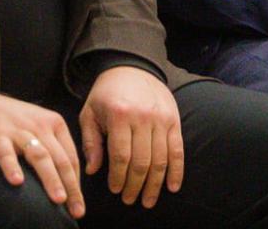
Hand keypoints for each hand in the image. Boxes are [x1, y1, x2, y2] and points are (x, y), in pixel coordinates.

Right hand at [0, 93, 84, 217]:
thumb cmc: (15, 122)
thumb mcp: (40, 127)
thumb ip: (54, 148)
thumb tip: (68, 182)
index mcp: (55, 124)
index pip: (71, 156)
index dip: (77, 182)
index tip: (78, 204)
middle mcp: (40, 126)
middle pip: (60, 158)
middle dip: (70, 186)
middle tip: (76, 209)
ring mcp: (19, 131)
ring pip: (39, 156)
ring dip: (51, 179)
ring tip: (59, 199)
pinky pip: (6, 153)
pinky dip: (12, 167)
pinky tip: (17, 182)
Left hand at [79, 66, 184, 208]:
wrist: (132, 67)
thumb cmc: (106, 94)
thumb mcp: (90, 113)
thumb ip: (91, 142)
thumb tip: (92, 170)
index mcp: (119, 114)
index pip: (120, 156)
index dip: (117, 177)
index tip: (114, 190)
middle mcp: (143, 117)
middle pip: (141, 162)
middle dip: (135, 186)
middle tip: (129, 199)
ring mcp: (161, 118)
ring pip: (160, 160)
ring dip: (154, 185)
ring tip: (147, 200)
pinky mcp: (174, 120)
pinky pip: (177, 150)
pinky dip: (176, 171)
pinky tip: (172, 187)